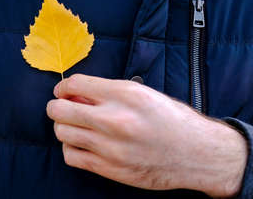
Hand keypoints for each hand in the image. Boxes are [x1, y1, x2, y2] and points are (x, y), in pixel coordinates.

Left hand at [46, 74, 247, 197]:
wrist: (196, 153)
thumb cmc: (170, 119)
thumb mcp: (142, 93)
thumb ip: (106, 92)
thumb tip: (74, 94)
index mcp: (124, 94)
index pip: (74, 84)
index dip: (63, 87)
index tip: (63, 91)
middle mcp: (115, 119)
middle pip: (59, 110)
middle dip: (56, 106)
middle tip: (62, 107)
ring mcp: (110, 147)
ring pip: (62, 133)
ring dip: (63, 127)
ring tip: (75, 125)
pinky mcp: (110, 169)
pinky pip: (71, 156)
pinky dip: (71, 148)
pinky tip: (82, 143)